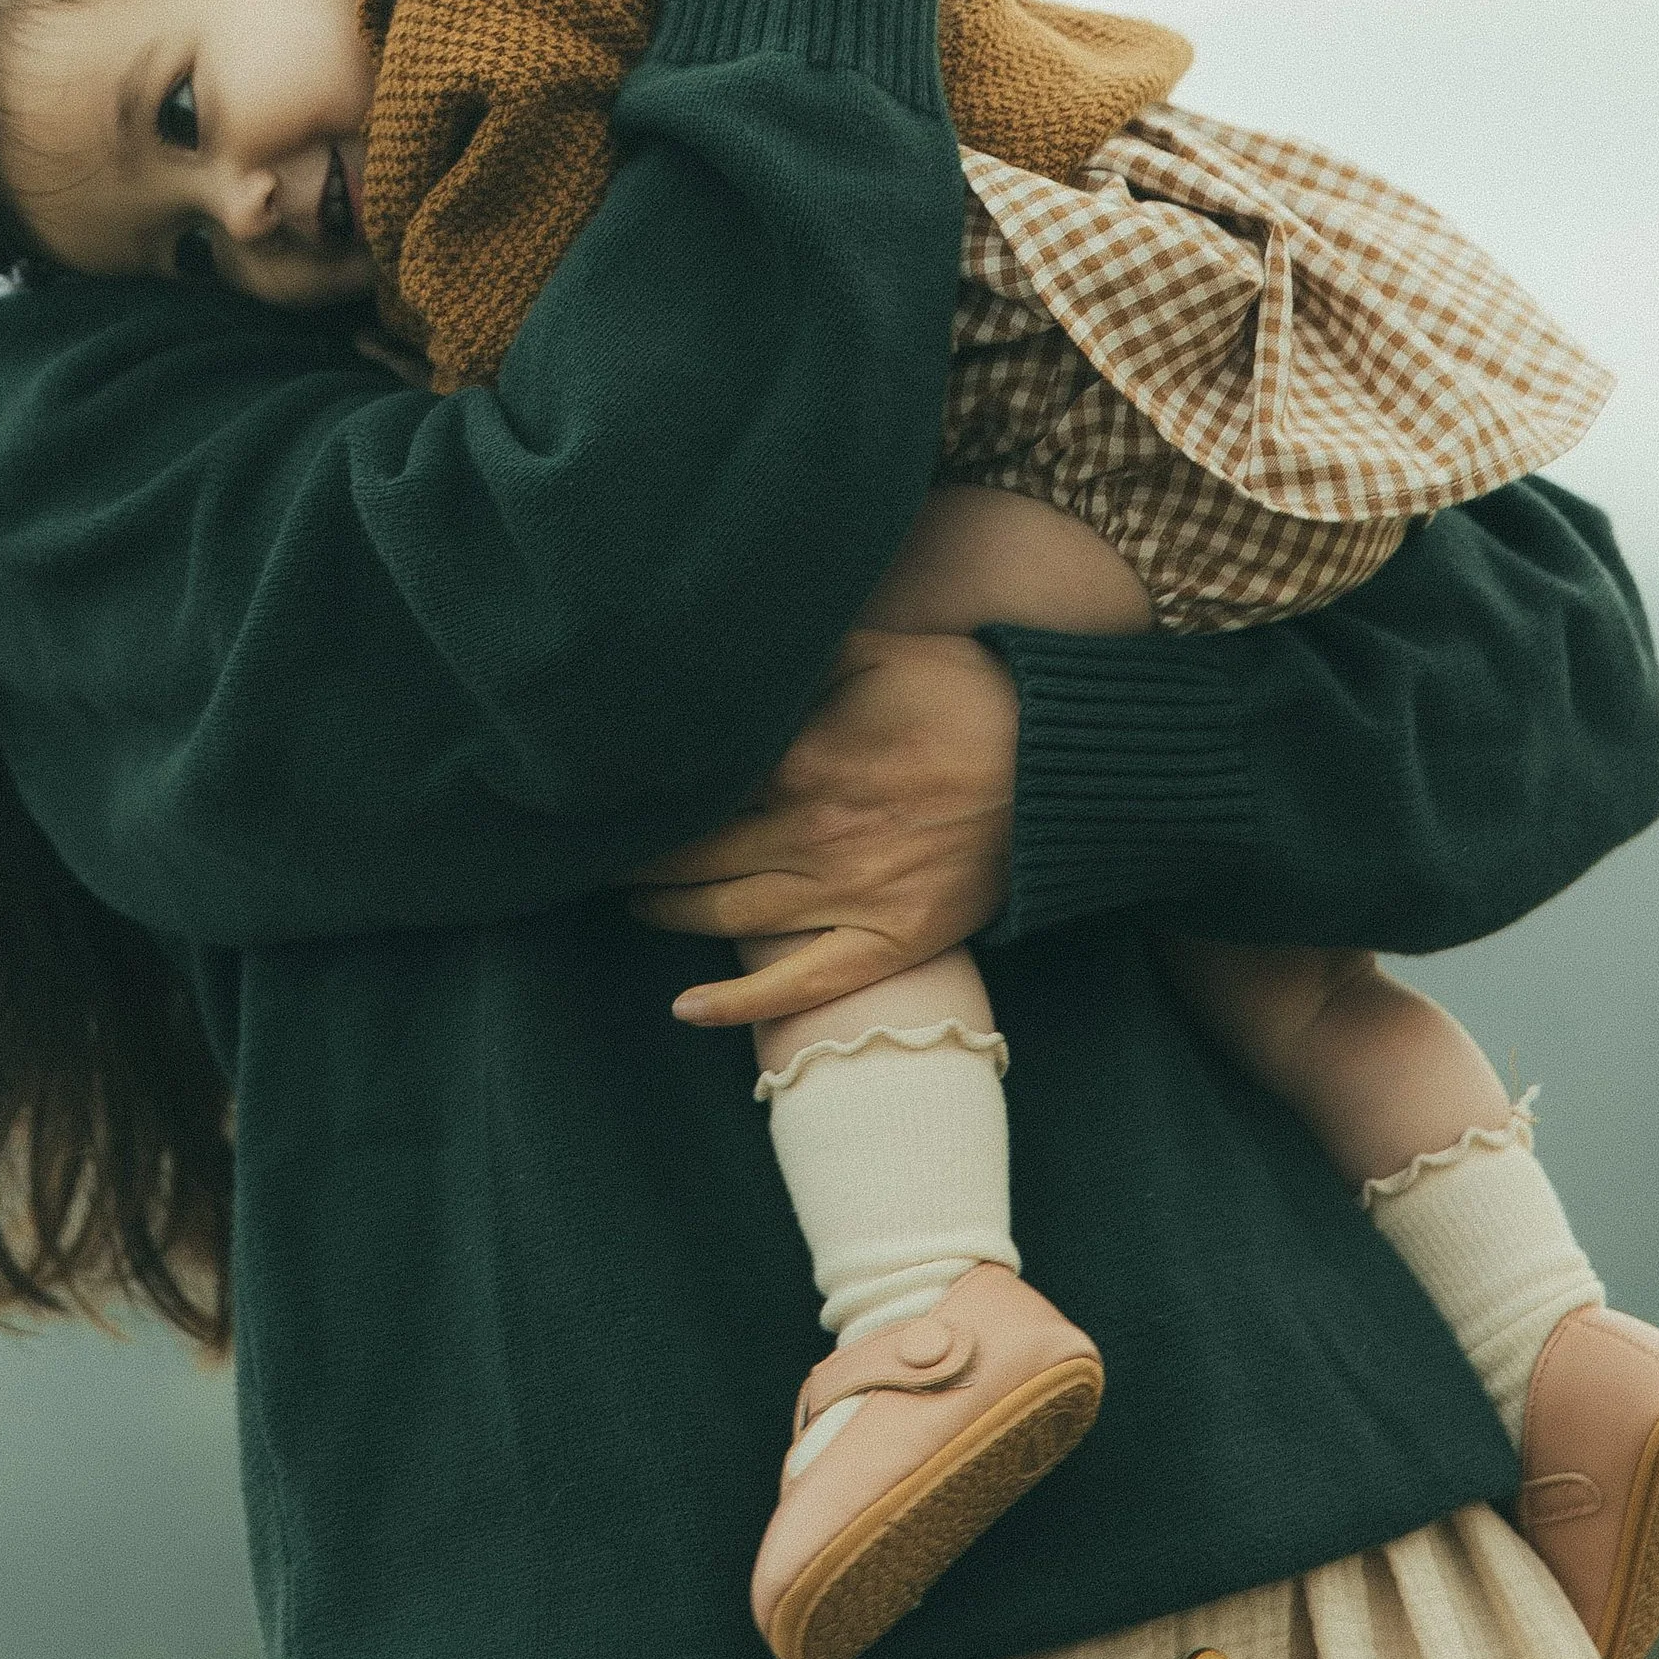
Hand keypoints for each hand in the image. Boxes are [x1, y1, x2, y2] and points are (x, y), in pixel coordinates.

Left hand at [625, 625, 1020, 1028]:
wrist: (1061, 767)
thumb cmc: (966, 694)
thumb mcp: (873, 649)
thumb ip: (794, 661)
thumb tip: (724, 664)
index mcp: (801, 760)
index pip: (695, 786)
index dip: (643, 793)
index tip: (605, 791)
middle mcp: (813, 833)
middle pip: (695, 855)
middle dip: (638, 858)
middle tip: (597, 856)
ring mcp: (850, 895)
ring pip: (729, 916)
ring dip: (668, 914)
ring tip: (633, 904)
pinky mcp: (890, 941)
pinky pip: (800, 985)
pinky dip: (739, 1004)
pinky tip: (688, 1009)